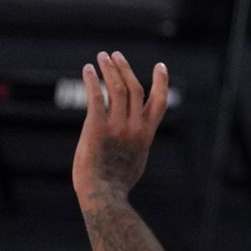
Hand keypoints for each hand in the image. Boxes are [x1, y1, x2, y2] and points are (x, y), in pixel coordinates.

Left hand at [71, 52, 168, 200]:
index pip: (159, 101)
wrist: (103, 195)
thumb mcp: (136, 161)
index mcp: (146, 133)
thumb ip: (138, 143)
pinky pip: (96, 97)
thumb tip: (138, 136)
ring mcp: (116, 126)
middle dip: (125, 68)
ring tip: (103, 56)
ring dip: (110, 69)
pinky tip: (88, 70)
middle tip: (116, 55)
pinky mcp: (96, 127)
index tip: (160, 66)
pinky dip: (93, 80)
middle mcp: (134, 126)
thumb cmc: (117, 183)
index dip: (161, 81)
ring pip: (116, 88)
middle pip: (134, 88)